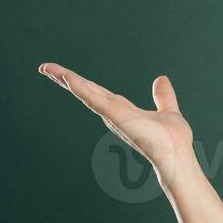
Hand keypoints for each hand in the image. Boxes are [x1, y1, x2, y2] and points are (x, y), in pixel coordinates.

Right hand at [38, 62, 194, 188]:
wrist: (178, 155)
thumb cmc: (173, 141)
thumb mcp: (168, 111)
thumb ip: (163, 97)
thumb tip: (161, 79)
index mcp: (123, 110)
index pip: (98, 92)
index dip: (82, 83)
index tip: (65, 74)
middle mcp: (113, 113)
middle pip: (85, 91)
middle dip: (65, 79)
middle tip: (45, 67)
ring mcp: (112, 115)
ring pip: (85, 92)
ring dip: (66, 79)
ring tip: (46, 68)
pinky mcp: (115, 116)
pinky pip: (94, 99)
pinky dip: (80, 88)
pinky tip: (67, 78)